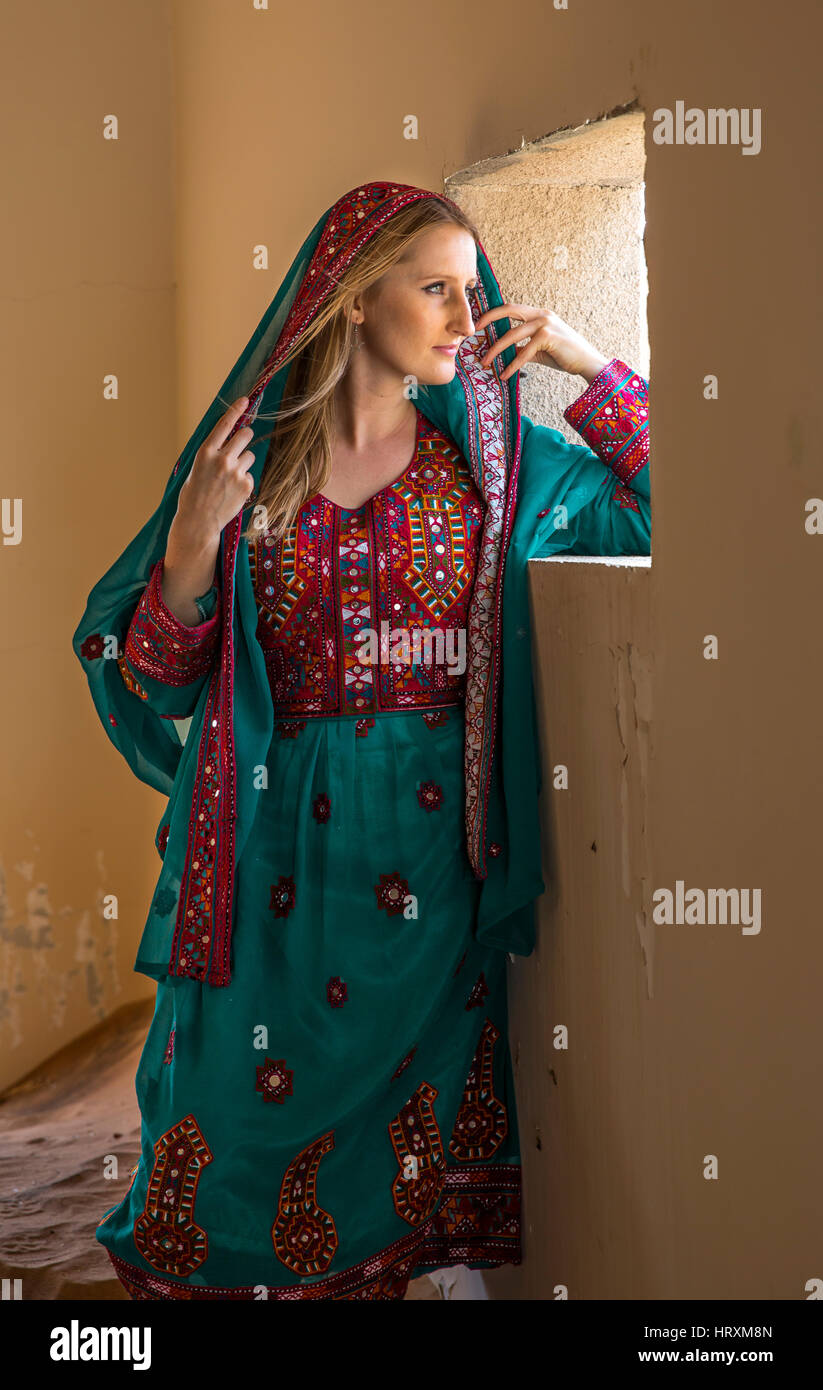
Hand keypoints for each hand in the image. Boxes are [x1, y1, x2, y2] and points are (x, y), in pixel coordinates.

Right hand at [162, 395, 253, 625]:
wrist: (198, 522)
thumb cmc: (193, 495)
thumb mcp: (196, 469)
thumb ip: (211, 453)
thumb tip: (227, 440)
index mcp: (206, 452)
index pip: (224, 425)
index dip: (236, 410)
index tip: (246, 400)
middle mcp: (222, 459)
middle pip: (246, 435)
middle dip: (246, 437)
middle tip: (240, 446)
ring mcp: (236, 472)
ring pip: (250, 455)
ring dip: (244, 462)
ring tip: (230, 478)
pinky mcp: (246, 485)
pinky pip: (250, 474)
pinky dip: (244, 480)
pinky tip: (232, 491)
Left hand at [473, 303, 609, 382]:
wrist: (587, 362)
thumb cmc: (564, 356)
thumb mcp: (539, 349)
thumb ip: (522, 347)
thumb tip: (504, 353)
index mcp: (539, 314)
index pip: (511, 308)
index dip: (493, 314)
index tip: (478, 324)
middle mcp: (541, 314)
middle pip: (508, 311)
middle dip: (488, 320)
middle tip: (473, 333)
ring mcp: (545, 323)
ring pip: (512, 335)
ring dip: (496, 350)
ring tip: (485, 362)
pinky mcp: (548, 337)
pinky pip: (524, 352)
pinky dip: (513, 365)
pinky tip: (505, 374)